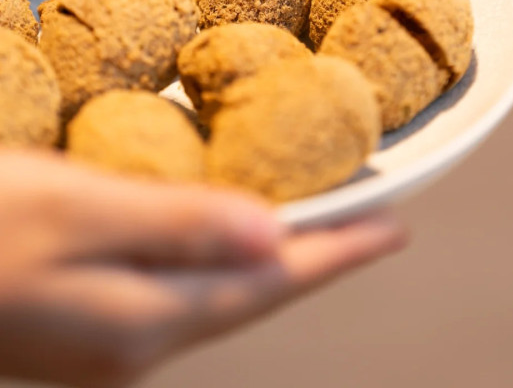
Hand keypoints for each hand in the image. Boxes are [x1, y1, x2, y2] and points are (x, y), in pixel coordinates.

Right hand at [0, 151, 405, 387]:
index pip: (273, 281)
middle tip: (367, 223)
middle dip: (317, 257)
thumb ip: (180, 227)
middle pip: (255, 294)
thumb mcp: (80, 208)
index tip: (395, 226)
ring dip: (271, 258)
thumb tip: (280, 240)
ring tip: (314, 226)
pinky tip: (222, 235)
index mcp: (147, 317)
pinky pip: (180, 288)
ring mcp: (109, 339)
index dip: (339, 251)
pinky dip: (217, 257)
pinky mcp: (85, 319)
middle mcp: (137, 341)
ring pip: (220, 295)